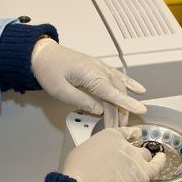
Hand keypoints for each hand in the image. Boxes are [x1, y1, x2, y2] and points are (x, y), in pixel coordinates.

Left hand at [31, 38, 146, 125]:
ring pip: (119, 86)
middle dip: (121, 111)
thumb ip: (81, 101)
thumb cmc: (48, 69)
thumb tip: (99, 110)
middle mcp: (99, 70)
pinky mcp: (97, 68)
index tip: (140, 111)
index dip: (127, 103)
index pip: (113, 93)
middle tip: (118, 127)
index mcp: (90, 75)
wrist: (42, 54)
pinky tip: (139, 90)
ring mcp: (99, 67)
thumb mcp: (60, 91)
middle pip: (116, 93)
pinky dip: (129, 83)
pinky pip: (118, 76)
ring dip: (124, 102)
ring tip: (125, 117)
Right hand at [60, 127, 166, 181]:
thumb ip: (93, 152)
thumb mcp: (79, 153)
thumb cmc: (78, 174)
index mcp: (108, 136)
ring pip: (145, 155)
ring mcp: (136, 159)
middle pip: (134, 146)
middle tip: (130, 156)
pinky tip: (161, 160)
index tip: (132, 134)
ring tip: (144, 161)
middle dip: (133, 151)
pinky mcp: (143, 174)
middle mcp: (125, 145)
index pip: (123, 132)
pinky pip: (157, 165)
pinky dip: (160, 161)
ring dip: (144, 159)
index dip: (129, 134)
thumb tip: (94, 159)